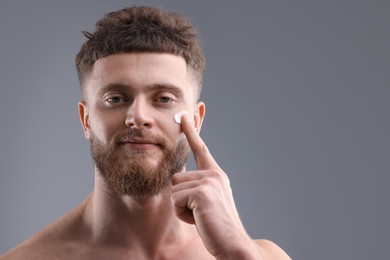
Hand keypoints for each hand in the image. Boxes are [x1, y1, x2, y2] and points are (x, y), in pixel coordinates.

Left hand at [171, 115, 259, 258]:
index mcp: (215, 174)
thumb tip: (178, 178)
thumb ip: (196, 186)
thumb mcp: (208, 201)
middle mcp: (214, 173)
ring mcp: (209, 181)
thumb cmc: (217, 226)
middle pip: (176, 177)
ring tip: (201, 216)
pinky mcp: (202, 192)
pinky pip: (175, 200)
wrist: (233, 243)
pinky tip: (199, 219)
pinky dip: (182, 214)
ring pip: (174, 190)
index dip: (191, 130)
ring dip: (181, 208)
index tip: (184, 114)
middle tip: (200, 212)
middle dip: (181, 199)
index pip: (200, 148)